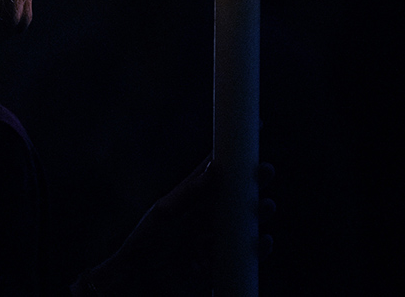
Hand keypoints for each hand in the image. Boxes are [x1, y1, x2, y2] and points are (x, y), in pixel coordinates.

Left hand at [73, 157, 274, 295]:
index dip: (235, 148)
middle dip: (255, 179)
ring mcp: (216, 235)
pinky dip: (258, 247)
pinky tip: (265, 241)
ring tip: (266, 206)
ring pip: (245, 219)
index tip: (256, 126)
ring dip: (259, 211)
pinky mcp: (221, 260)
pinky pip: (245, 252)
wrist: (138, 278)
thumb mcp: (164, 215)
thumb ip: (188, 193)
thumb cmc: (145, 242)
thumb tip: (214, 167)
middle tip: (267, 171)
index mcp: (193, 194)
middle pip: (237, 190)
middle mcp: (207, 211)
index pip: (217, 166)